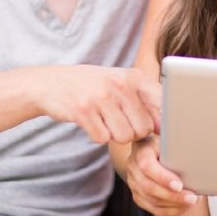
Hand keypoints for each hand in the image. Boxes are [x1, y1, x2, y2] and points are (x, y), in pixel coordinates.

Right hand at [37, 65, 160, 144]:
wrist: (50, 82)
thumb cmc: (93, 86)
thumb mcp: (121, 83)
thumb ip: (145, 101)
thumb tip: (167, 127)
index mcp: (134, 77)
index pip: (163, 104)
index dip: (162, 123)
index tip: (157, 130)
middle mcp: (120, 84)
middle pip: (144, 128)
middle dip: (134, 133)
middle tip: (120, 123)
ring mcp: (101, 97)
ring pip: (124, 136)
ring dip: (115, 136)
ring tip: (105, 121)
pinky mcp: (82, 111)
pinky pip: (102, 138)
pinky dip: (97, 136)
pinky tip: (91, 123)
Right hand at [125, 134, 198, 215]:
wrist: (153, 150)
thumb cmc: (166, 143)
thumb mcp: (170, 138)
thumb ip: (177, 143)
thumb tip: (196, 150)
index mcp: (141, 149)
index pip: (147, 166)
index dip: (162, 178)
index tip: (179, 185)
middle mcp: (133, 167)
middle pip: (149, 187)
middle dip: (173, 196)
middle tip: (192, 198)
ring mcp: (133, 183)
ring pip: (151, 200)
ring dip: (174, 205)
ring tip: (192, 202)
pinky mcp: (137, 195)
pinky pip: (152, 208)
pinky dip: (170, 210)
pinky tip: (183, 207)